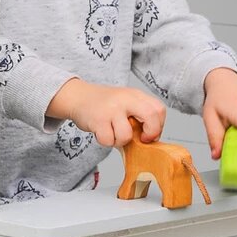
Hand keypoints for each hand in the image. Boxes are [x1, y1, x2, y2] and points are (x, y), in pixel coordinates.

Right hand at [47, 78, 165, 148]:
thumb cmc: (104, 105)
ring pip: (126, 135)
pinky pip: (109, 140)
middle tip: (141, 139)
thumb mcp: (125, 103)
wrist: (78, 97)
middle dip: (150, 133)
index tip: (148, 133)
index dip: (158, 126)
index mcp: (135, 95)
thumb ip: (140, 116)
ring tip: (113, 133)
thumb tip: (151, 139)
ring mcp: (111, 108)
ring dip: (120, 141)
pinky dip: (106, 141)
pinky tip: (102, 132)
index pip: (159, 109)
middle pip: (151, 115)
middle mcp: (125, 99)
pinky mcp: (98, 119)